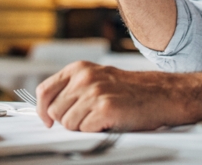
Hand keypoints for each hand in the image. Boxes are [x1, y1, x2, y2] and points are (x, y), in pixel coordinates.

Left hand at [36, 61, 185, 131]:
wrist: (159, 94)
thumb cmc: (127, 90)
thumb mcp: (95, 78)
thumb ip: (72, 88)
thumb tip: (48, 108)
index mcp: (78, 69)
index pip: (44, 90)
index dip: (42, 110)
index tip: (47, 120)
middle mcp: (84, 78)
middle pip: (55, 112)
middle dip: (67, 120)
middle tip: (87, 118)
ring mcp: (94, 92)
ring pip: (68, 123)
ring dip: (82, 127)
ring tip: (99, 118)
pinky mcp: (105, 108)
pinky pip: (84, 130)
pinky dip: (94, 131)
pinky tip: (107, 122)